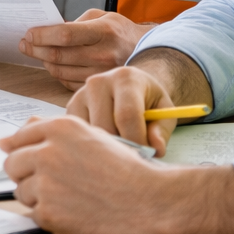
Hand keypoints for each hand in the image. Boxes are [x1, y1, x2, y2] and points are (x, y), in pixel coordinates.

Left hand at [0, 115, 176, 233]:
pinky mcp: (49, 213)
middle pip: (12, 164)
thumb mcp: (89, 135)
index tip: (30, 161)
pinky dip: (50, 216)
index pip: (18, 138)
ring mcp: (46, 183)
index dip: (24, 152)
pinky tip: (74, 211)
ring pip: (21, 191)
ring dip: (38, 196)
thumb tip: (4, 139)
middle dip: (27, 174)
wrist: (147, 199)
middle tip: (53, 183)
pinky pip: (34, 214)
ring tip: (70, 197)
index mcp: (59, 128)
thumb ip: (47, 131)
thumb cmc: (122, 168)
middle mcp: (48, 152)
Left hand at [19, 9, 152, 90]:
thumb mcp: (101, 17)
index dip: (43, 35)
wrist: (145, 51)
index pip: (65, 35)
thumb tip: (48, 31)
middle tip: (25, 44)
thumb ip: (75, 23)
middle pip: (59, 55)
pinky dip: (57, 73)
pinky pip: (68, 83)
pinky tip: (53, 64)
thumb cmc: (118, 31)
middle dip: (36, 49)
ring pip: (61, 71)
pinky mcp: (100, 86)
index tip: (29, 34)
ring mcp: (102, 73)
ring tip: (38, 53)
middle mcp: (103, 54)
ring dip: (44, 62)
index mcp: (103, 31)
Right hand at [65, 63, 191, 155]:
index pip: (127, 115)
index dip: (137, 141)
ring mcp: (80, 94)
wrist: (130, 87)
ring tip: (122, 146)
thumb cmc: (148, 101)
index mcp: (126, 78)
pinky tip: (107, 142)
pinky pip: (79, 135)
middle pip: (106, 127)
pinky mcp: (70, 108)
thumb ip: (161, 130)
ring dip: (107, 147)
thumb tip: (155, 149)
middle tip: (134, 155)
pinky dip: (94, 144)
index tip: (146, 155)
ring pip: (90, 134)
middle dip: (122, 147)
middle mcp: (98, 82)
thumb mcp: (163, 111)